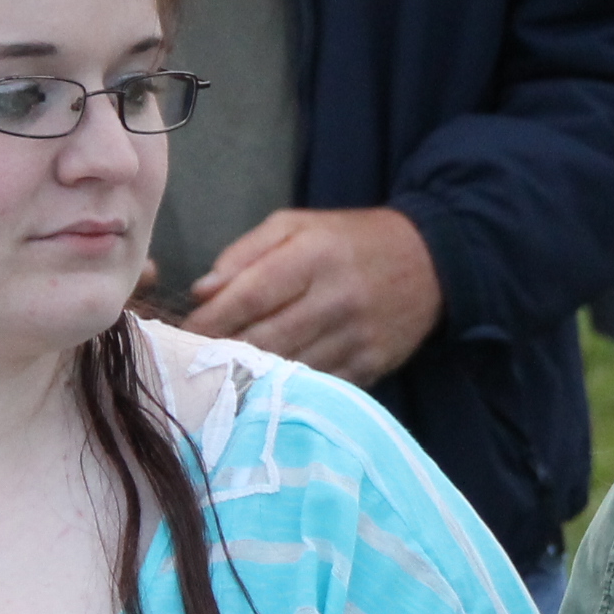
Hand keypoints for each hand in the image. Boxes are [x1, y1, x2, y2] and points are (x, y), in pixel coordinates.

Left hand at [185, 206, 443, 383]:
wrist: (432, 263)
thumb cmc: (352, 240)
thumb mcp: (298, 225)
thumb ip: (246, 252)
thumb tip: (203, 292)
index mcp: (314, 257)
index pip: (249, 296)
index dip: (209, 320)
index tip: (181, 332)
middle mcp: (336, 299)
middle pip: (264, 338)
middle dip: (221, 352)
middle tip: (191, 360)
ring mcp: (356, 338)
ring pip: (288, 367)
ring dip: (248, 375)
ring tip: (219, 376)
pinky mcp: (370, 366)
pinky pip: (318, 384)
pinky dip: (286, 388)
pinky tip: (263, 388)